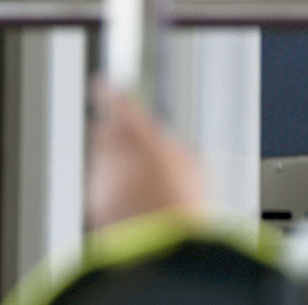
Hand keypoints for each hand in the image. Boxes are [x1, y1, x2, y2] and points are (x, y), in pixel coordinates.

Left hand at [87, 82, 208, 226]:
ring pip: (104, 161)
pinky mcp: (96, 206)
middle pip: (105, 133)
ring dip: (120, 163)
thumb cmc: (182, 200)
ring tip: (148, 176)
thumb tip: (159, 141)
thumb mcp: (190, 161)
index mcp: (134, 132)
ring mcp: (99, 181)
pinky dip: (117, 186)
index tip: (104, 84)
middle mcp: (109, 153)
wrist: (160, 244)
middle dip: (116, 132)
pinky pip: (104, 186)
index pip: (116, 102)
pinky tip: (140, 196)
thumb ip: (169, 144)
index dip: (109, 92)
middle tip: (136, 136)